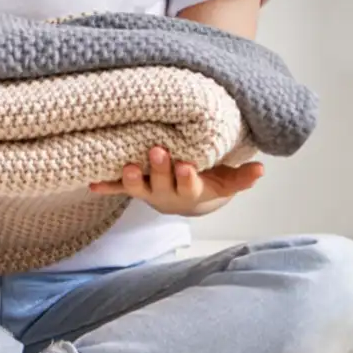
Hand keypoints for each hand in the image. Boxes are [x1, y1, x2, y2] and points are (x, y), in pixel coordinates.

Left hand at [90, 146, 264, 216]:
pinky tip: (91, 184)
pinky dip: (105, 187)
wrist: (186, 200)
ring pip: (137, 187)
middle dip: (159, 168)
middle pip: (161, 183)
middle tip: (156, 151)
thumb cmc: (208, 183)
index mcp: (189, 190)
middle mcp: (165, 192)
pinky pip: (116, 188)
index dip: (186, 177)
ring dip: (131, 178)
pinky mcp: (131, 187)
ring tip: (127, 167)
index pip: (188, 185)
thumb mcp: (226, 182)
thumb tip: (261, 169)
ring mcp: (147, 190)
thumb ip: (242, 178)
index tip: (185, 166)